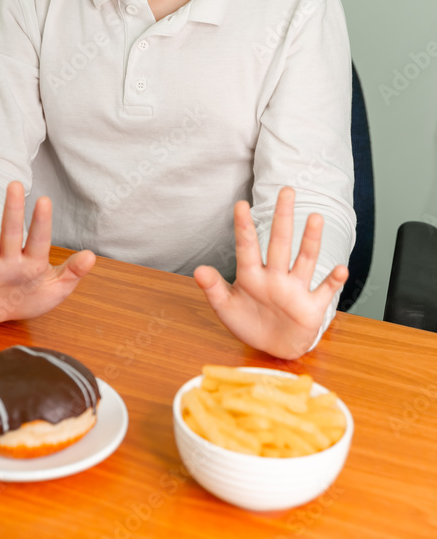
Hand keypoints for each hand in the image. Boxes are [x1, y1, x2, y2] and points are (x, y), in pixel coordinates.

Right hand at [0, 180, 95, 322]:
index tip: (44, 200)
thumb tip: (92, 255)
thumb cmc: (34, 296)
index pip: (38, 239)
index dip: (41, 222)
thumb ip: (72, 272)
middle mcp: (10, 259)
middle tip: (15, 185)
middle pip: (11, 233)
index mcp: (33, 261)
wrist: (8, 316)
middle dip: (12, 211)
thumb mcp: (57, 289)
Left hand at [193, 187, 347, 359]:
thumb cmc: (249, 321)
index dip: (243, 227)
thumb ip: (213, 289)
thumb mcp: (225, 307)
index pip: (247, 246)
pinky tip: (341, 269)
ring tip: (315, 217)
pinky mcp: (311, 307)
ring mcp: (295, 290)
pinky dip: (333, 282)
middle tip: (287, 190)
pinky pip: (325, 292)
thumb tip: (198, 270)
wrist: (274, 347)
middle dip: (282, 218)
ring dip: (310, 240)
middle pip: (279, 243)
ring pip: (304, 260)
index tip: (241, 204)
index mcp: (251, 275)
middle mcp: (275, 276)